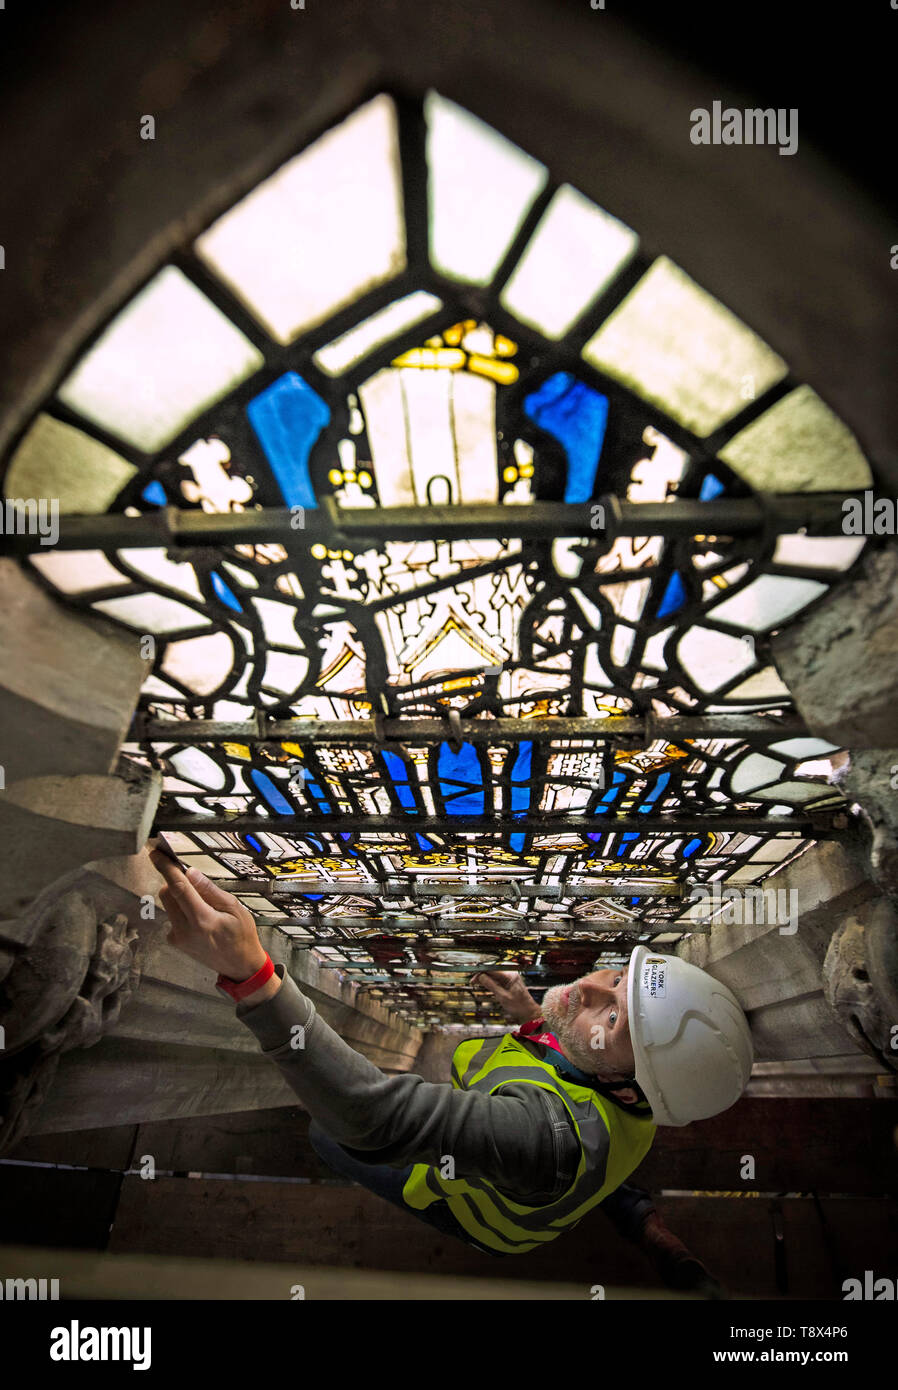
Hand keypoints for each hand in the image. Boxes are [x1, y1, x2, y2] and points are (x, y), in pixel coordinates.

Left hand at [149, 845, 268, 982]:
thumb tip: (190, 872)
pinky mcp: (175, 941)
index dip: (166, 868)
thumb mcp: (234, 908)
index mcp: (202, 920)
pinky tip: (199, 918)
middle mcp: (185, 930)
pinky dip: (181, 909)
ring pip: (168, 904)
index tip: (156, 854)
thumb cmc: (241, 936)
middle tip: (192, 878)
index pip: (178, 888)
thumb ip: (209, 890)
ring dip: (179, 895)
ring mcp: (178, 937)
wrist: (239, 966)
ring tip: (202, 904)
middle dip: (175, 880)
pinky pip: (172, 916)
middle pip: (167, 893)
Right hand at [471, 970, 541, 1022]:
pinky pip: (498, 980)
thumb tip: (481, 977)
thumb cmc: (519, 1006)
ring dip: (485, 978)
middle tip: (472, 980)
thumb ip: (491, 985)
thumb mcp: (502, 997)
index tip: (473, 975)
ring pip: (494, 975)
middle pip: (493, 971)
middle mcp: (511, 974)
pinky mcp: (510, 983)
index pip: (492, 970)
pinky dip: (490, 982)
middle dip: (482, 975)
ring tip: (475, 982)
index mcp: (510, 975)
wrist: (529, 1013)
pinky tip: (484, 984)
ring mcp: (510, 979)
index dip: (481, 972)